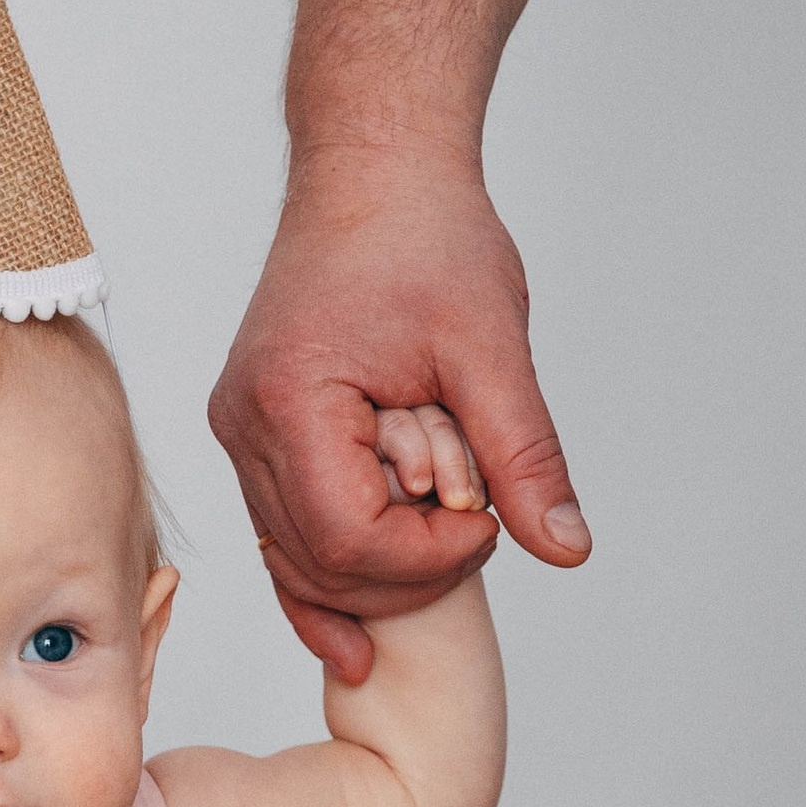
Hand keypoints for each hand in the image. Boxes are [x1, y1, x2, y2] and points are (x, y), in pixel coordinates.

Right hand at [209, 145, 587, 680]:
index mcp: (290, 399)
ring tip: (442, 550)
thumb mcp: (492, 346)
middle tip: (478, 533)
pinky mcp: (257, 435)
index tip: (487, 525)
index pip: (348, 537)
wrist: (374, 171)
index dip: (426, 558)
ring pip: (294, 558)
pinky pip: (284, 530)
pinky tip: (355, 635)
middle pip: (317, 563)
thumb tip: (565, 548)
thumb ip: (524, 455)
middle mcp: (243, 425)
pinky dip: (327, 574)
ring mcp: (241, 434)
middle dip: (405, 573)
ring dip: (372, 575)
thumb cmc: (425, 235)